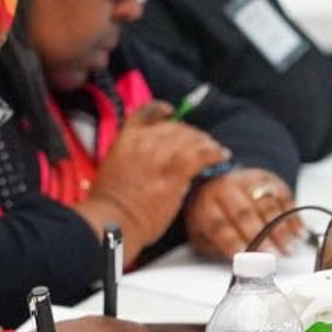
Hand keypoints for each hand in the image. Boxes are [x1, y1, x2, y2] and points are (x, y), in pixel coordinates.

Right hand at [75, 101, 228, 260]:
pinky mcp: (175, 171)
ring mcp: (160, 154)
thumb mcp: (113, 169)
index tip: (171, 114)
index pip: (147, 113)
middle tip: (200, 144)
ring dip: (206, 143)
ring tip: (215, 150)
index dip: (162, 111)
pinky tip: (222, 156)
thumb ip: (132, 157)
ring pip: (192, 138)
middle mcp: (144, 141)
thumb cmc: (109, 204)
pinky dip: (215, 153)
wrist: (112, 220)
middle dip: (190, 133)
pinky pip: (202, 154)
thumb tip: (156, 160)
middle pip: (175, 126)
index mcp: (126, 139)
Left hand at [184, 168, 301, 257]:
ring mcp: (248, 181)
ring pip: (267, 205)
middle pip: (245, 214)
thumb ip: (218, 249)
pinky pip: (284, 197)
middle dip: (261, 237)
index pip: (220, 227)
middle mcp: (226, 189)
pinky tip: (299, 233)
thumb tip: (240, 265)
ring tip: (289, 248)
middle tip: (273, 256)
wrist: (216, 184)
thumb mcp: (204, 234)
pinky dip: (293, 217)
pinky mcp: (267, 178)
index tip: (247, 261)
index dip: (234, 244)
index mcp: (206, 205)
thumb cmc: (212, 215)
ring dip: (281, 230)